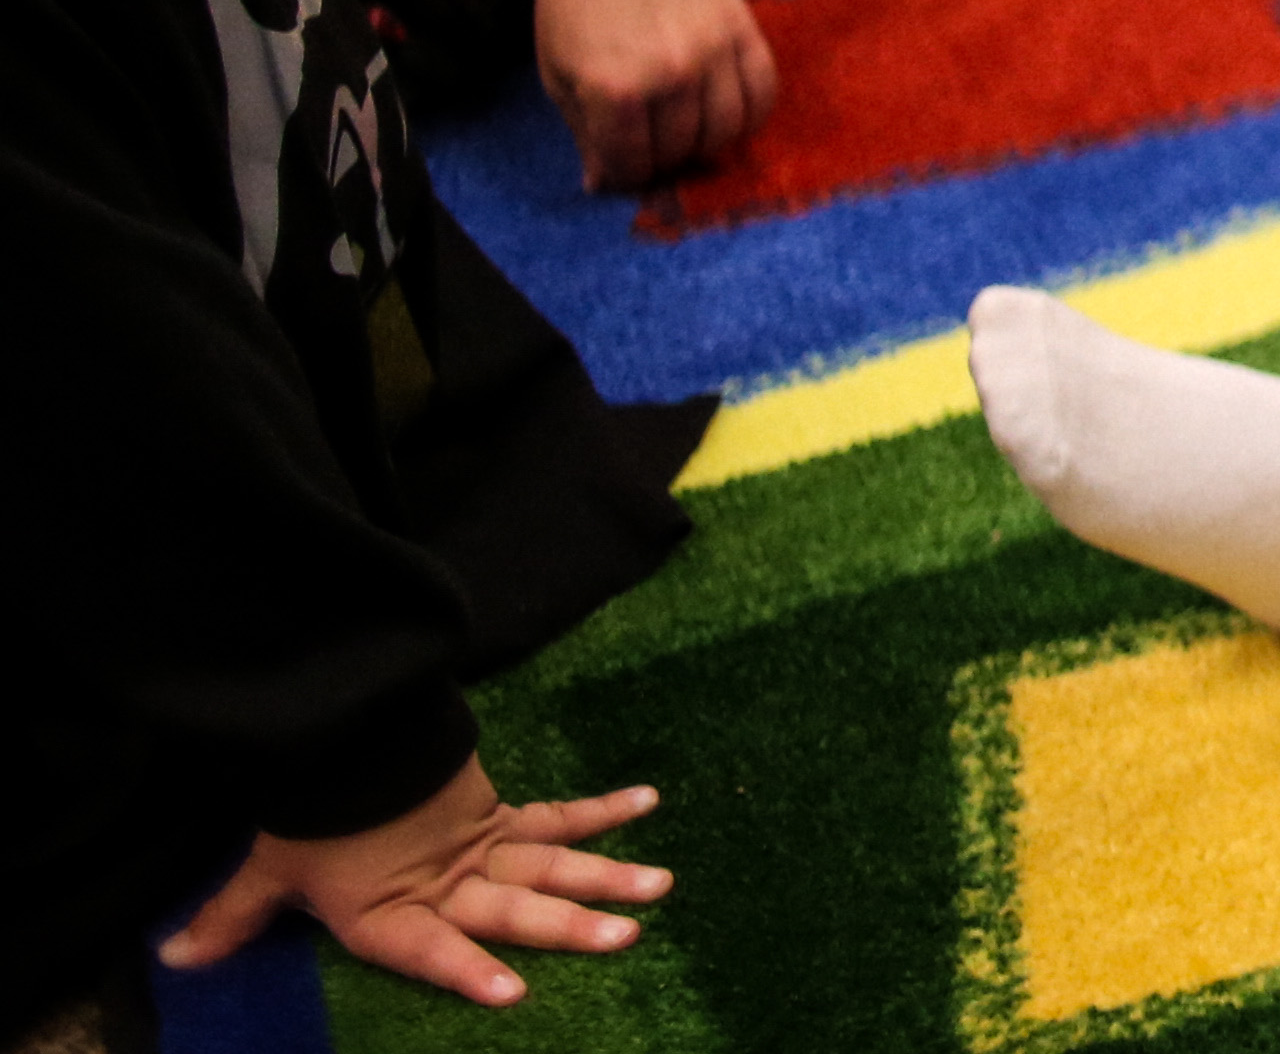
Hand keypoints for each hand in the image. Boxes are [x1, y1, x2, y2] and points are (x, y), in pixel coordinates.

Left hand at [164, 758, 673, 1011]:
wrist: (343, 732)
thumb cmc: (309, 815)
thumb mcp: (268, 870)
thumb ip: (232, 918)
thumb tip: (174, 958)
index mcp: (388, 910)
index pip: (433, 949)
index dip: (469, 969)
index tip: (513, 993)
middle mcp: (444, 884)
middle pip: (513, 905)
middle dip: (571, 923)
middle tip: (626, 935)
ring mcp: (478, 847)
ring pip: (549, 864)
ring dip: (606, 874)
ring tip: (659, 888)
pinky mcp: (496, 814)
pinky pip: (554, 818)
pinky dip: (601, 810)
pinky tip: (649, 800)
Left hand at [533, 0, 777, 194]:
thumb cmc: (574, 0)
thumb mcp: (559, 71)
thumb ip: (586, 131)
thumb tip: (604, 183)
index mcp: (614, 87)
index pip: (630, 164)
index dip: (621, 176)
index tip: (616, 170)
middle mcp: (670, 73)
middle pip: (679, 150)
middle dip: (661, 162)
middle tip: (649, 151)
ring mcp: (713, 50)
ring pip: (726, 129)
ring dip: (705, 144)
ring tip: (685, 133)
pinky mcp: (743, 27)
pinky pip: (762, 91)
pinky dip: (749, 115)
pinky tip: (725, 115)